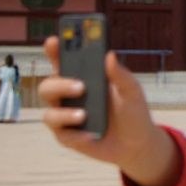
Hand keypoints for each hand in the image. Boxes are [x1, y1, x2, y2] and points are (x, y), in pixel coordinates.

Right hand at [38, 36, 179, 185]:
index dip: (53, 50)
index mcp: (81, 78)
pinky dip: (76, 135)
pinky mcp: (68, 137)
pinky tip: (91, 135)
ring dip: (64, 114)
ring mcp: (65, 117)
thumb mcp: (132, 92)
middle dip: (60, 84)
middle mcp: (68, 96)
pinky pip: (63, 135)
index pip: (61, 61)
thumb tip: (110, 55)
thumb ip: (121, 75)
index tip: (54, 42)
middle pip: (48, 86)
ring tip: (84, 116)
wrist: (137, 144)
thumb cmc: (132, 112)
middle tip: (81, 87)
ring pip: (50, 114)